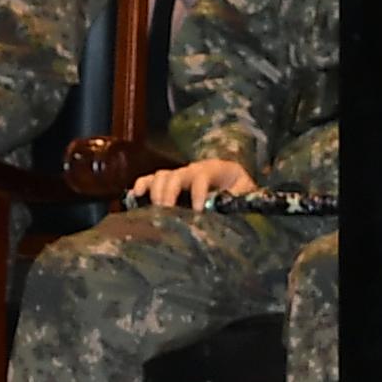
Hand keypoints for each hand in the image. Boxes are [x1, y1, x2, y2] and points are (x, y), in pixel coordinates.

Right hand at [130, 158, 256, 209]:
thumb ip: (237, 201)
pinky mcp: (169, 182)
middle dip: (170, 192)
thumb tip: (223, 211)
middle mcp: (194, 169)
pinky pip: (151, 179)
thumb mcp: (245, 195)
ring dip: (156, 191)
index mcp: (216, 170)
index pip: (202, 176)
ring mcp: (180, 175)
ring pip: (162, 175)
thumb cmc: (240, 192)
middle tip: (167, 212)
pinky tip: (136, 197)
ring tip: (156, 211)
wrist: (236, 185)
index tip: (198, 211)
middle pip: (177, 175)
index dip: (198, 192)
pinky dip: (142, 185)